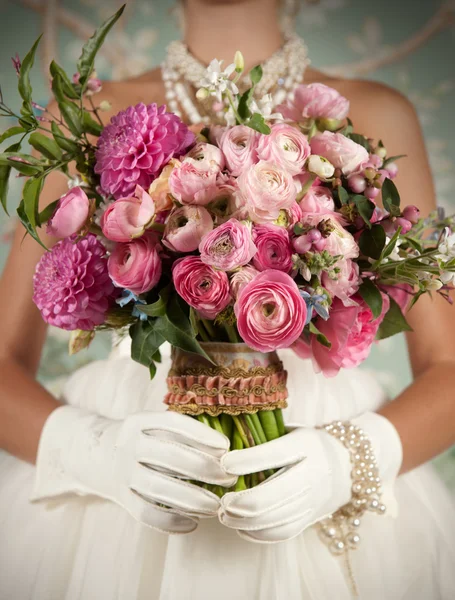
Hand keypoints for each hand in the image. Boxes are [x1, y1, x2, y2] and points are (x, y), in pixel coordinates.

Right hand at [32, 406, 235, 533]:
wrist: (96, 455)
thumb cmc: (140, 439)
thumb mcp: (152, 424)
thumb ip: (180, 431)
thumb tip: (225, 449)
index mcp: (140, 421)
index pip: (175, 424)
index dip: (202, 435)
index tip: (226, 447)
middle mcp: (129, 444)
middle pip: (172, 457)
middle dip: (206, 469)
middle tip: (230, 479)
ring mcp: (123, 472)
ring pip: (161, 488)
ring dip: (194, 499)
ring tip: (216, 505)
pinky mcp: (121, 497)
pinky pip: (147, 513)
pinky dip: (172, 522)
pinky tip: (193, 524)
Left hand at [219, 412, 401, 542]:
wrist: (349, 465)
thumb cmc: (308, 443)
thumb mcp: (293, 431)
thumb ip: (266, 436)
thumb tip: (226, 445)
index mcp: (307, 444)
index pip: (275, 453)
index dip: (246, 460)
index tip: (223, 464)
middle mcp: (314, 472)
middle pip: (274, 493)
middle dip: (242, 501)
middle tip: (222, 501)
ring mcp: (314, 499)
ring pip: (277, 518)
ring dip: (245, 522)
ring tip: (224, 516)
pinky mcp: (311, 518)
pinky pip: (283, 532)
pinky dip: (258, 534)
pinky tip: (241, 527)